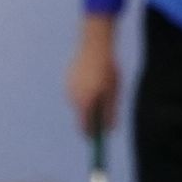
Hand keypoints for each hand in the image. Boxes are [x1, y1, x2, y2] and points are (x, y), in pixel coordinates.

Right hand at [66, 17, 120, 135]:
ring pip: (78, 102)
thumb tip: (109, 130)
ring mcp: (68, 89)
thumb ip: (110, 112)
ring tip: (101, 85)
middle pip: (81, 115)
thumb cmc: (108, 68)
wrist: (95, 43)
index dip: (91, 134)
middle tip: (104, 109)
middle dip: (91, 116)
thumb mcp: (114, 91)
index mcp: (85, 103)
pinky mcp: (67, 79)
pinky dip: (84, 90)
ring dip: (88, 101)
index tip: (97, 138)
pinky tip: (93, 77)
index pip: (84, 127)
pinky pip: (76, 91)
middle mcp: (73, 98)